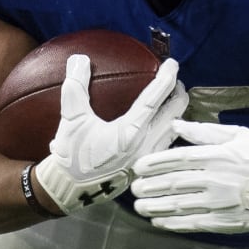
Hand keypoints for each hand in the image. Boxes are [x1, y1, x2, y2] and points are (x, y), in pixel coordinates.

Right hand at [35, 55, 187, 213]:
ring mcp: (147, 159)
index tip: (172, 63)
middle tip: (176, 82)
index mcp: (130, 132)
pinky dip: (169, 132)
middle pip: (173, 115)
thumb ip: (76, 86)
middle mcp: (144, 146)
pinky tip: (163, 129)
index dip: (165, 79)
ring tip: (174, 103)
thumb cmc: (72, 154)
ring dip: (176, 115)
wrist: (70, 189)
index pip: (153, 99)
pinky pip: (166, 146)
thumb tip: (79, 59)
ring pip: (172, 132)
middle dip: (178, 95)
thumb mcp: (71, 118)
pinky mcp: (144, 169)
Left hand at [131, 120, 248, 233]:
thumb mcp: (236, 134)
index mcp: (216, 156)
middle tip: (133, 188)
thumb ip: (203, 131)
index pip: (178, 159)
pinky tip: (159, 222)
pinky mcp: (223, 221)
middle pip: (174, 183)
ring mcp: (218, 203)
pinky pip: (192, 223)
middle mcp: (214, 179)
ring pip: (179, 205)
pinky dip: (173, 223)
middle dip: (150, 186)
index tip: (137, 167)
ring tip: (139, 207)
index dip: (154, 163)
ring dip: (156, 207)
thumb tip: (175, 124)